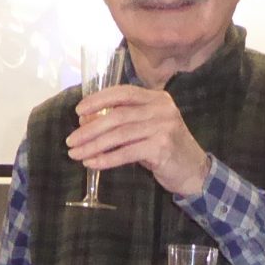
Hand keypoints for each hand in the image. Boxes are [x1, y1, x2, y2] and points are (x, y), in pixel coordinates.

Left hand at [68, 85, 210, 195]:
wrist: (194, 171)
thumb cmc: (165, 149)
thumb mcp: (145, 129)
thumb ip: (121, 123)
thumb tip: (85, 122)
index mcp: (157, 98)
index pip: (123, 93)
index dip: (98, 100)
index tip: (78, 112)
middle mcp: (161, 109)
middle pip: (118, 115)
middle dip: (90, 128)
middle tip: (71, 140)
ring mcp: (163, 127)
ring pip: (119, 134)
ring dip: (93, 145)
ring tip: (76, 154)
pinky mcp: (162, 147)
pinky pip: (126, 152)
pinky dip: (106, 159)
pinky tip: (92, 163)